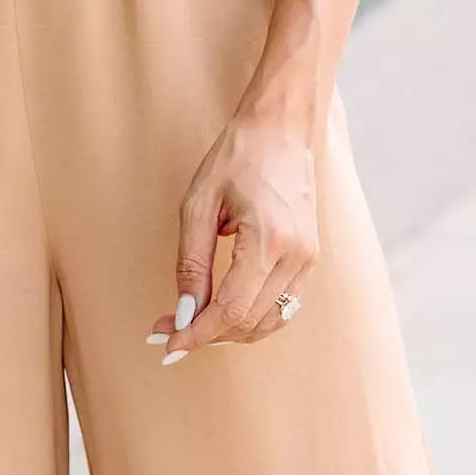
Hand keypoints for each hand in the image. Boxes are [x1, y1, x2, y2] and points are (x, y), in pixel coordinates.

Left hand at [148, 105, 318, 359]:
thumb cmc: (237, 158)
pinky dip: (251, 318)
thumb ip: (191, 263)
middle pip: (249, 322)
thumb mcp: (198, 205)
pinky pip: (282, 307)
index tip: (168, 344)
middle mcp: (296, 256)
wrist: (282, 130)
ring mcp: (308, 260)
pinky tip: (222, 311)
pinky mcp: (309, 260)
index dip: (198, 333)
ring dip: (229, 331)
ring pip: (268, 323)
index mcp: (269, 240)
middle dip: (206, 334)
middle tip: (166, 328)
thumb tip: (183, 313)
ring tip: (191, 322)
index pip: (232, 310)